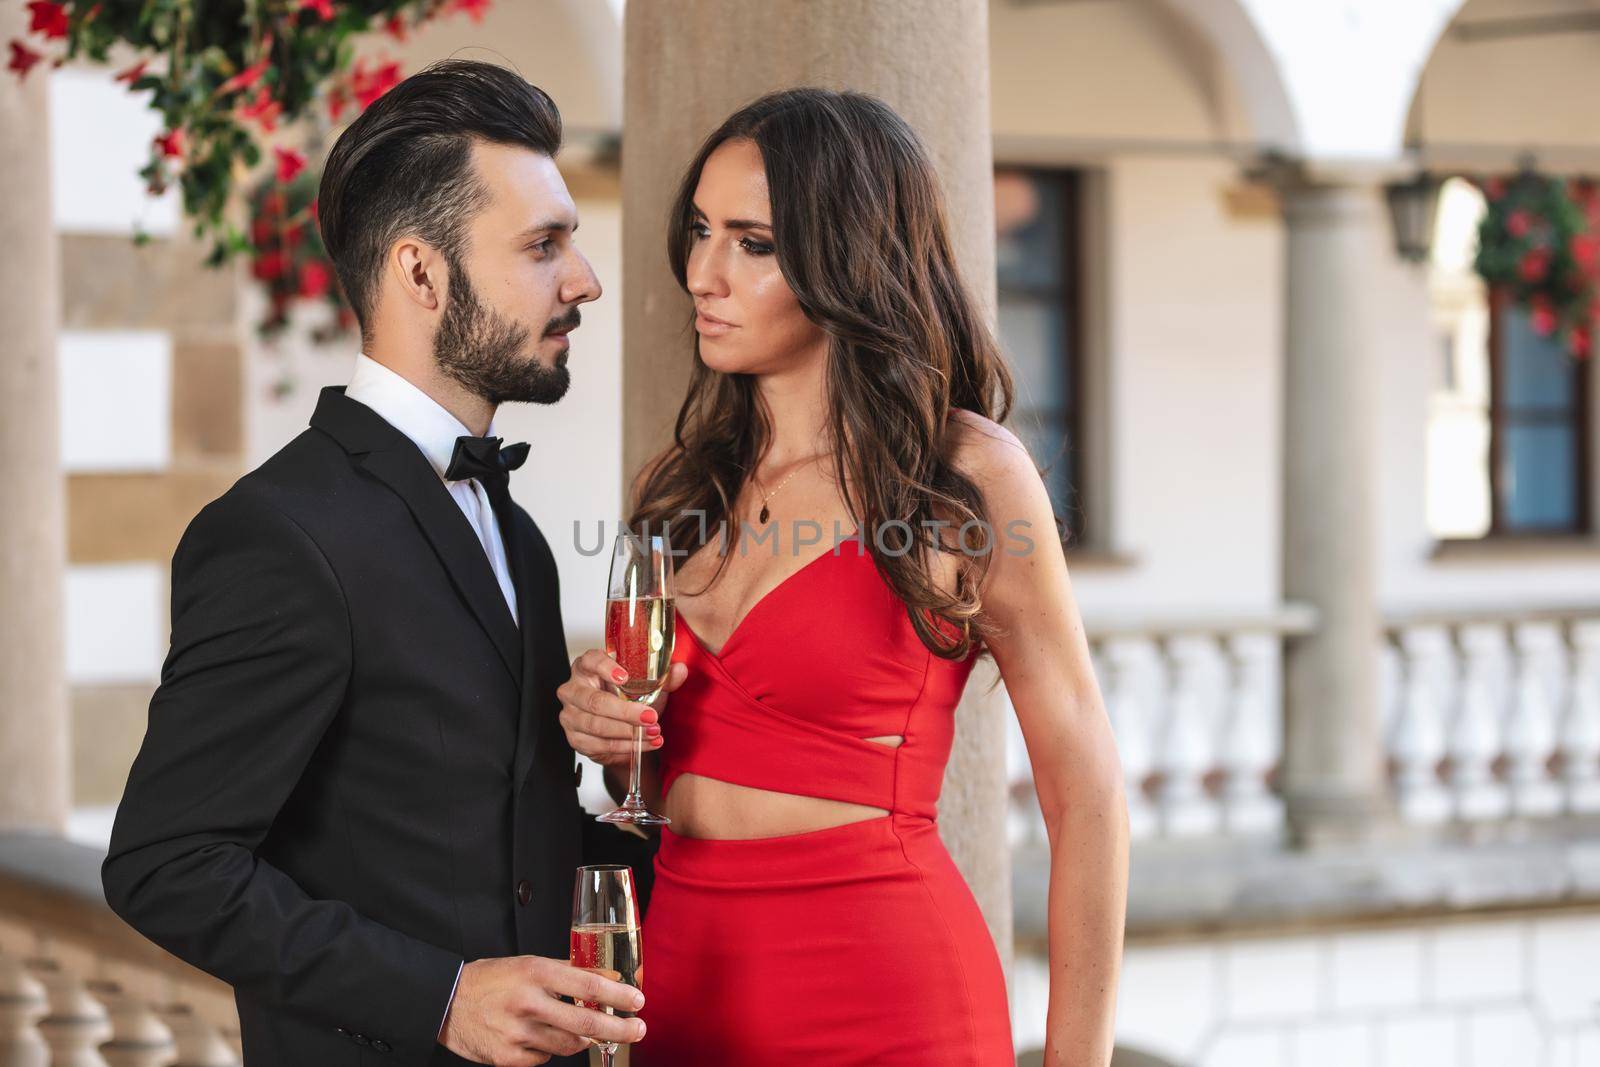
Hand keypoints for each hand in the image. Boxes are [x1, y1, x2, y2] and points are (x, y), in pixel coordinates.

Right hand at [437, 955, 644, 1065]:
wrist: (447, 1002)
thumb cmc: (492, 980)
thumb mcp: (530, 964)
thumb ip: (569, 971)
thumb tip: (609, 976)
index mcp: (535, 973)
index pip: (587, 985)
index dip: (617, 995)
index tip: (638, 1001)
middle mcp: (527, 1003)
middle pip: (585, 1023)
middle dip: (618, 1030)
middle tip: (638, 1030)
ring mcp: (516, 1034)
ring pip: (568, 1046)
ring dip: (583, 1040)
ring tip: (583, 1030)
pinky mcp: (507, 1058)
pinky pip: (544, 1059)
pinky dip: (549, 1050)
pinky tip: (539, 1037)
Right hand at [558, 650, 687, 767]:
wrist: (619, 729)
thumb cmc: (627, 699)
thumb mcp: (646, 686)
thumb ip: (664, 678)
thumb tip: (680, 670)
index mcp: (587, 667)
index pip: (590, 661)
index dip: (605, 668)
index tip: (624, 677)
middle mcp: (573, 689)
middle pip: (595, 701)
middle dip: (626, 712)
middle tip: (651, 716)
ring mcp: (570, 715)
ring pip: (597, 726)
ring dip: (628, 732)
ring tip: (653, 732)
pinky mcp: (575, 738)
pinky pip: (599, 745)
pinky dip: (624, 746)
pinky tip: (642, 744)